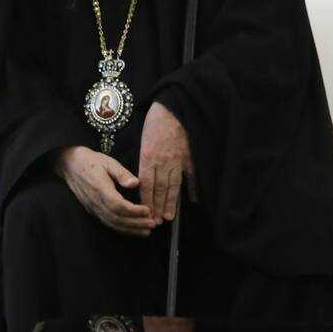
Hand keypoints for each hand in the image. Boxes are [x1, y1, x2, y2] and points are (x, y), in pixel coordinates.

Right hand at [53, 146, 157, 236]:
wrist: (70, 165)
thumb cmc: (92, 162)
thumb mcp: (108, 162)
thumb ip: (122, 173)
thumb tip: (135, 183)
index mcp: (100, 188)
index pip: (118, 205)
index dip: (134, 211)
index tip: (148, 210)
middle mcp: (96, 202)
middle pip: (117, 218)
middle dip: (136, 223)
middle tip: (152, 224)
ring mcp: (93, 208)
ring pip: (112, 223)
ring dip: (130, 229)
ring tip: (146, 230)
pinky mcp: (93, 211)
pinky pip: (108, 223)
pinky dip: (121, 229)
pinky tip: (132, 230)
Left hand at [138, 102, 195, 221]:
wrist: (173, 109)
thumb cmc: (155, 123)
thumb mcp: (143, 141)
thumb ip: (144, 161)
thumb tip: (140, 180)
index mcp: (148, 156)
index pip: (147, 184)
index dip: (147, 200)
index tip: (146, 212)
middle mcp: (163, 161)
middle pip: (160, 188)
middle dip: (158, 206)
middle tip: (157, 222)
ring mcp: (178, 160)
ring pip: (174, 185)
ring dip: (171, 202)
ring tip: (169, 217)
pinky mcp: (190, 156)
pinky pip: (191, 176)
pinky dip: (192, 188)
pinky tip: (192, 200)